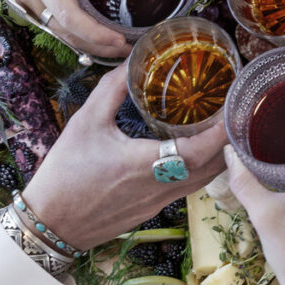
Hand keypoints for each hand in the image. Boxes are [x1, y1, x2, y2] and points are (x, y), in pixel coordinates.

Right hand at [23, 63, 226, 248]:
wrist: (50, 223)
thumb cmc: (65, 173)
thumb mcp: (85, 122)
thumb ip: (112, 89)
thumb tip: (130, 61)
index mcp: (148, 165)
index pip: (202, 151)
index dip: (223, 131)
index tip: (234, 109)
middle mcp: (161, 188)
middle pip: (213, 168)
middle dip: (227, 142)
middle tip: (231, 114)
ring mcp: (159, 203)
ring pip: (202, 181)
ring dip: (215, 157)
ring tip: (216, 129)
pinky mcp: (151, 211)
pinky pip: (186, 188)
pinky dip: (197, 170)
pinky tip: (188, 152)